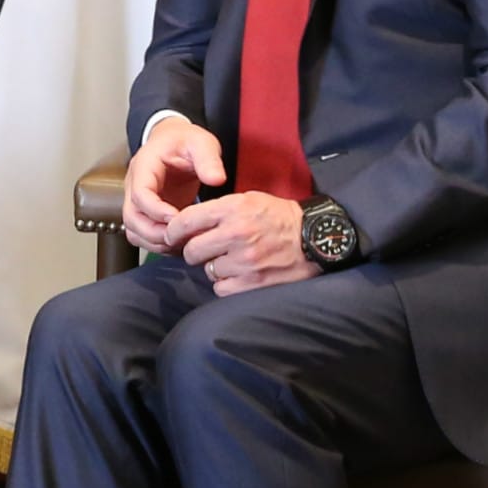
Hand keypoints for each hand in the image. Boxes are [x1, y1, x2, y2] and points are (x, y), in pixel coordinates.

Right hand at [124, 115, 226, 253]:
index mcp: (145, 166)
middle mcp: (134, 184)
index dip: (157, 211)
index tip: (178, 219)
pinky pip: (142, 234)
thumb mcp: (201, 143)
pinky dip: (157, 243)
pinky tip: (178, 242)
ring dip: (154, 242)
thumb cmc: (184, 141)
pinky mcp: (146, 212)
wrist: (174, 141)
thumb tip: (217, 179)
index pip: (140, 194)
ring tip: (181, 242)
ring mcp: (137, 200)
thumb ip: (209, 159)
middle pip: (131, 218)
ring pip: (133, 230)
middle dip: (154, 233)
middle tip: (180, 238)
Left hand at [174, 191, 320, 296]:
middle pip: (192, 250)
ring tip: (230, 260)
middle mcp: (235, 233)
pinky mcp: (253, 281)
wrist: (315, 237)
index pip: (187, 220)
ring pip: (208, 270)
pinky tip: (238, 274)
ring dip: (214, 268)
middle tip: (205, 250)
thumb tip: (188, 223)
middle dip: (194, 252)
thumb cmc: (280, 217)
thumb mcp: (249, 199)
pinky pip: (222, 288)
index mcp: (232, 209)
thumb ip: (219, 210)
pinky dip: (226, 284)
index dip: (174, 231)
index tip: (172, 236)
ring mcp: (244, 260)